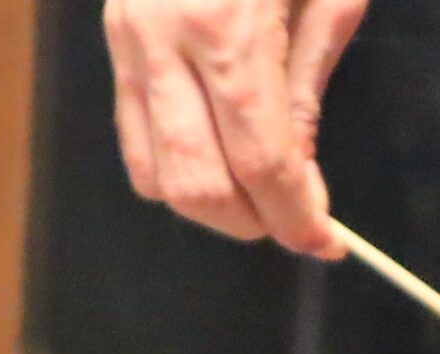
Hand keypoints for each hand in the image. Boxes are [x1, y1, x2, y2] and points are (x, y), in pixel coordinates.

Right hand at [104, 0, 368, 257]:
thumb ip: (307, 87)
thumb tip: (301, 180)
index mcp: (225, 26)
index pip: (260, 162)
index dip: (295, 217)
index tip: (326, 242)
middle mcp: (162, 40)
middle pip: (198, 183)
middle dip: (252, 221)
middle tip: (294, 215)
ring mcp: (126, 40)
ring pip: (154, 174)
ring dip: (211, 203)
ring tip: (257, 190)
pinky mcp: (113, 39)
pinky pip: (134, 136)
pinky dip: (177, 168)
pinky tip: (219, 153)